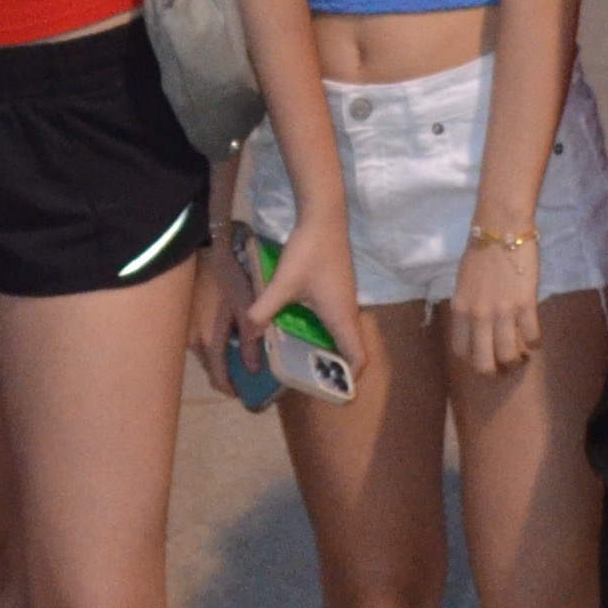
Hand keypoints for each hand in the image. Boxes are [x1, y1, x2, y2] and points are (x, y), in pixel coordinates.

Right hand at [191, 237, 245, 394]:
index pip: (218, 377)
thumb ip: (250, 338)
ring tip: (236, 353)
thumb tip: (254, 368)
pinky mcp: (180, 321)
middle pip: (209, 368)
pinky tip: (221, 335)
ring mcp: (182, 332)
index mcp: (208, 341)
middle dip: (226, 374)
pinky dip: (209, 345)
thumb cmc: (225, 277)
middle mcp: (191, 342)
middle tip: (244, 372)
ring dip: (217, 358)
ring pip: (202, 355)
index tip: (244, 394)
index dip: (231, 389)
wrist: (197, 250)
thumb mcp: (245, 306)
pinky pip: (196, 342)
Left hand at [243, 210, 371, 387]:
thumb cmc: (309, 252)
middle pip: (351, 349)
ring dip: (330, 348)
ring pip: (343, 333)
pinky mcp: (339, 287)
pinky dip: (325, 331)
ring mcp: (345, 298)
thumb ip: (264, 309)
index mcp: (341, 317)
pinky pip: (336, 319)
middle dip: (336, 367)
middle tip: (312, 379)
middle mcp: (348, 311)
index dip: (351, 378)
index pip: (358, 358)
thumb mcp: (283, 283)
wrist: (324, 216)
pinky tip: (302, 329)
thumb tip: (250, 332)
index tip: (336, 391)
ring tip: (304, 359)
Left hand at [446, 229, 542, 379]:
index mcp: (461, 309)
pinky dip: (535, 343)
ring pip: (509, 355)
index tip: (481, 358)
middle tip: (503, 367)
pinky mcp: (526, 305)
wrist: (502, 229)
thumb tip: (474, 326)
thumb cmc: (480, 252)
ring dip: (516, 361)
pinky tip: (535, 340)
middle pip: (484, 362)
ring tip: (521, 356)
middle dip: (494, 372)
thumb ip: (467, 306)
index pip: (461, 350)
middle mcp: (479, 316)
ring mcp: (503, 312)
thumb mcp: (463, 283)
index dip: (472, 360)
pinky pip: (532, 337)